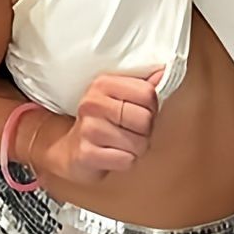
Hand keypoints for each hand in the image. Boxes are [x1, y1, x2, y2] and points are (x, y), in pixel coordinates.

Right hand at [36, 69, 165, 183]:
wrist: (69, 149)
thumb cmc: (100, 122)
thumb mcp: (117, 97)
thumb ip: (142, 85)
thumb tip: (164, 72)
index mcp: (102, 83)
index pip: (148, 93)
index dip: (151, 107)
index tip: (140, 111)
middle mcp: (93, 104)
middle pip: (145, 119)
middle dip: (144, 131)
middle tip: (130, 130)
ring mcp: (88, 129)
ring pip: (139, 143)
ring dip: (135, 148)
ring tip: (121, 143)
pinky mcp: (86, 154)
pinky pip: (127, 160)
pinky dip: (125, 161)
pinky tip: (113, 155)